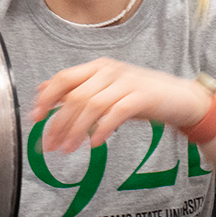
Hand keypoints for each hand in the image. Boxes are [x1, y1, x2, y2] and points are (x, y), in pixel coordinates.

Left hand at [33, 58, 210, 152]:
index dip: (47, 98)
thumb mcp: (105, 90)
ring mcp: (126, 82)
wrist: (179, 98)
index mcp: (97, 67)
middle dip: (59, 123)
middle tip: (50, 145)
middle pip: (75, 96)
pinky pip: (116, 113)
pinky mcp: (142, 96)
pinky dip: (102, 129)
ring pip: (92, 106)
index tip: (36, 118)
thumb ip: (77, 89)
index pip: (64, 78)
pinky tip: (95, 143)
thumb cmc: (140, 96)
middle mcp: (109, 71)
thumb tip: (43, 90)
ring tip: (68, 149)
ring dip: (76, 130)